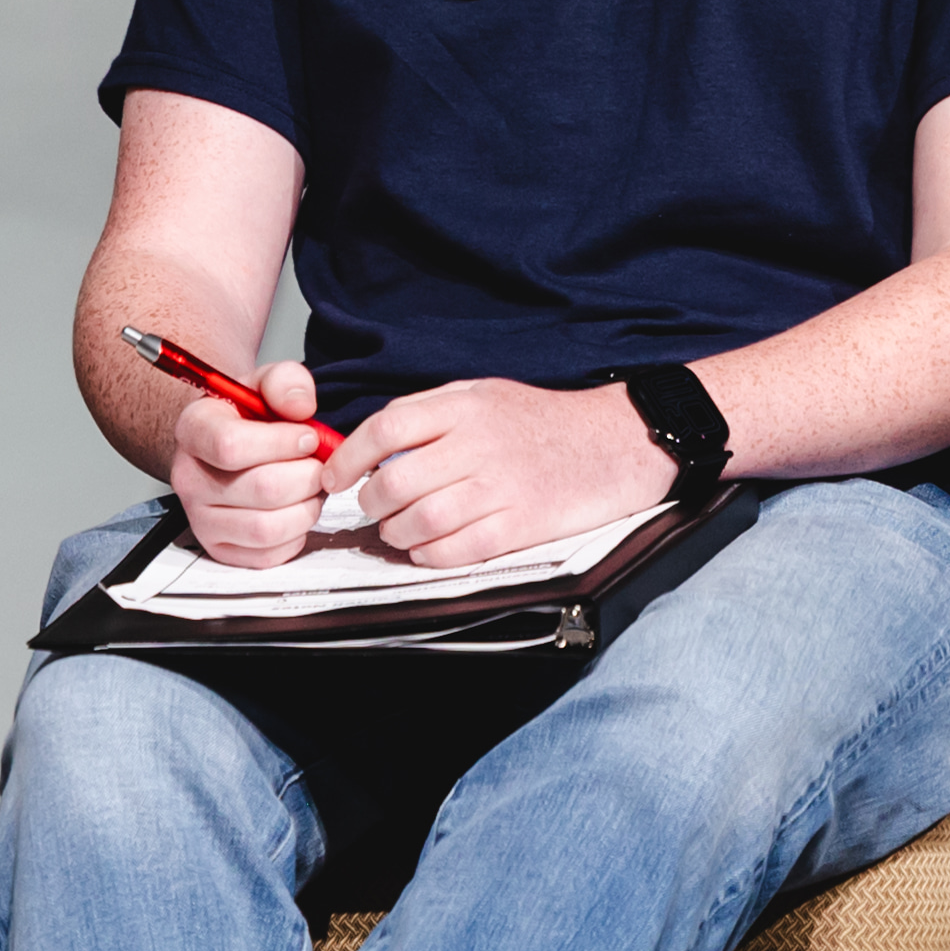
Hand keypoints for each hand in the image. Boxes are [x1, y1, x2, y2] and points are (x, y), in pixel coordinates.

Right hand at [168, 358, 334, 567]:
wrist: (228, 447)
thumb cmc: (248, 419)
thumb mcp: (265, 384)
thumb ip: (286, 382)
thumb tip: (299, 406)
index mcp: (193, 431)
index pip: (231, 445)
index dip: (282, 443)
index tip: (306, 437)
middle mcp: (188, 478)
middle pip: (263, 489)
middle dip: (308, 475)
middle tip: (316, 464)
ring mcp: (201, 519)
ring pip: (269, 527)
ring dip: (306, 507)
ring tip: (309, 487)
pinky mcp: (220, 549)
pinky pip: (271, 554)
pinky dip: (297, 534)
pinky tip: (294, 509)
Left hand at [323, 377, 672, 567]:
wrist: (615, 441)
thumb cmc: (541, 421)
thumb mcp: (483, 394)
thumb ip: (430, 412)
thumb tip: (372, 441)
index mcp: (464, 407)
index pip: (385, 429)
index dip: (348, 458)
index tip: (333, 477)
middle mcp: (479, 445)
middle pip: (396, 481)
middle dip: (371, 503)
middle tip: (372, 508)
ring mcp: (502, 487)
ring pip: (422, 519)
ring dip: (397, 533)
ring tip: (398, 530)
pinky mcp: (523, 524)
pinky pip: (459, 549)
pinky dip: (431, 555)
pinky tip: (428, 549)